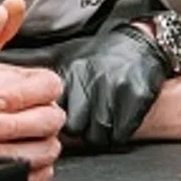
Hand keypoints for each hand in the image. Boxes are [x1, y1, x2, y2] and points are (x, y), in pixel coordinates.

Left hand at [0, 66, 63, 180]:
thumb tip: (8, 7)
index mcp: (13, 82)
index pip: (46, 83)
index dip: (21, 93)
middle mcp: (26, 112)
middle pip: (51, 116)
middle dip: (16, 123)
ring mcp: (27, 144)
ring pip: (48, 147)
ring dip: (16, 149)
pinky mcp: (22, 173)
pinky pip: (40, 175)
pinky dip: (22, 172)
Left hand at [57, 24, 166, 146]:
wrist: (138, 44)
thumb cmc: (102, 56)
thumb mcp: (71, 60)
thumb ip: (55, 83)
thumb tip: (42, 106)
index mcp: (73, 71)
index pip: (58, 113)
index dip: (64, 119)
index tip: (72, 117)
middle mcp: (93, 80)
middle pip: (77, 128)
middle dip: (82, 131)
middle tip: (89, 124)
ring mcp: (116, 88)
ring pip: (99, 137)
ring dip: (101, 135)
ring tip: (106, 122)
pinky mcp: (137, 97)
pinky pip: (121, 135)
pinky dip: (119, 135)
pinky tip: (120, 123)